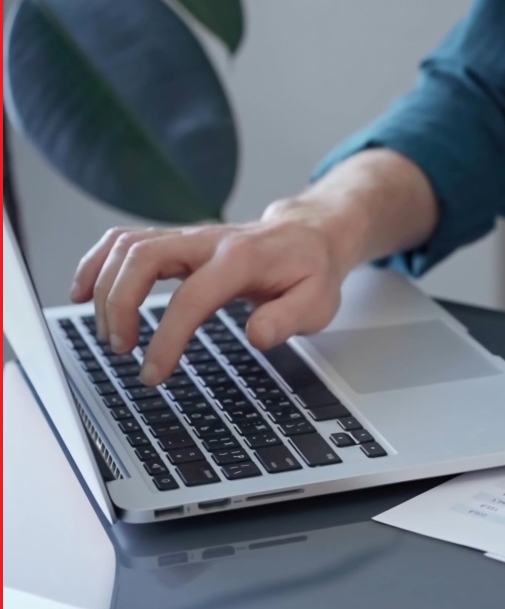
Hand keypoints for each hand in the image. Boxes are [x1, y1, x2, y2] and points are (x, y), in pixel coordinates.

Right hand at [71, 197, 356, 385]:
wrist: (310, 236)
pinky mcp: (176, 241)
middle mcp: (207, 241)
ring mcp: (188, 237)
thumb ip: (290, 318)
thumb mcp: (318, 302)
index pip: (191, 297)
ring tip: (106, 333)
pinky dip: (96, 264)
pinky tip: (82, 293)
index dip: (167, 337)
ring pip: (127, 246)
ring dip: (103, 287)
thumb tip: (257, 335)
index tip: (153, 372)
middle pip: (143, 257)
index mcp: (242, 259)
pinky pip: (124, 241)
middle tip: (121, 348)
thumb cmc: (311, 272)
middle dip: (119, 304)